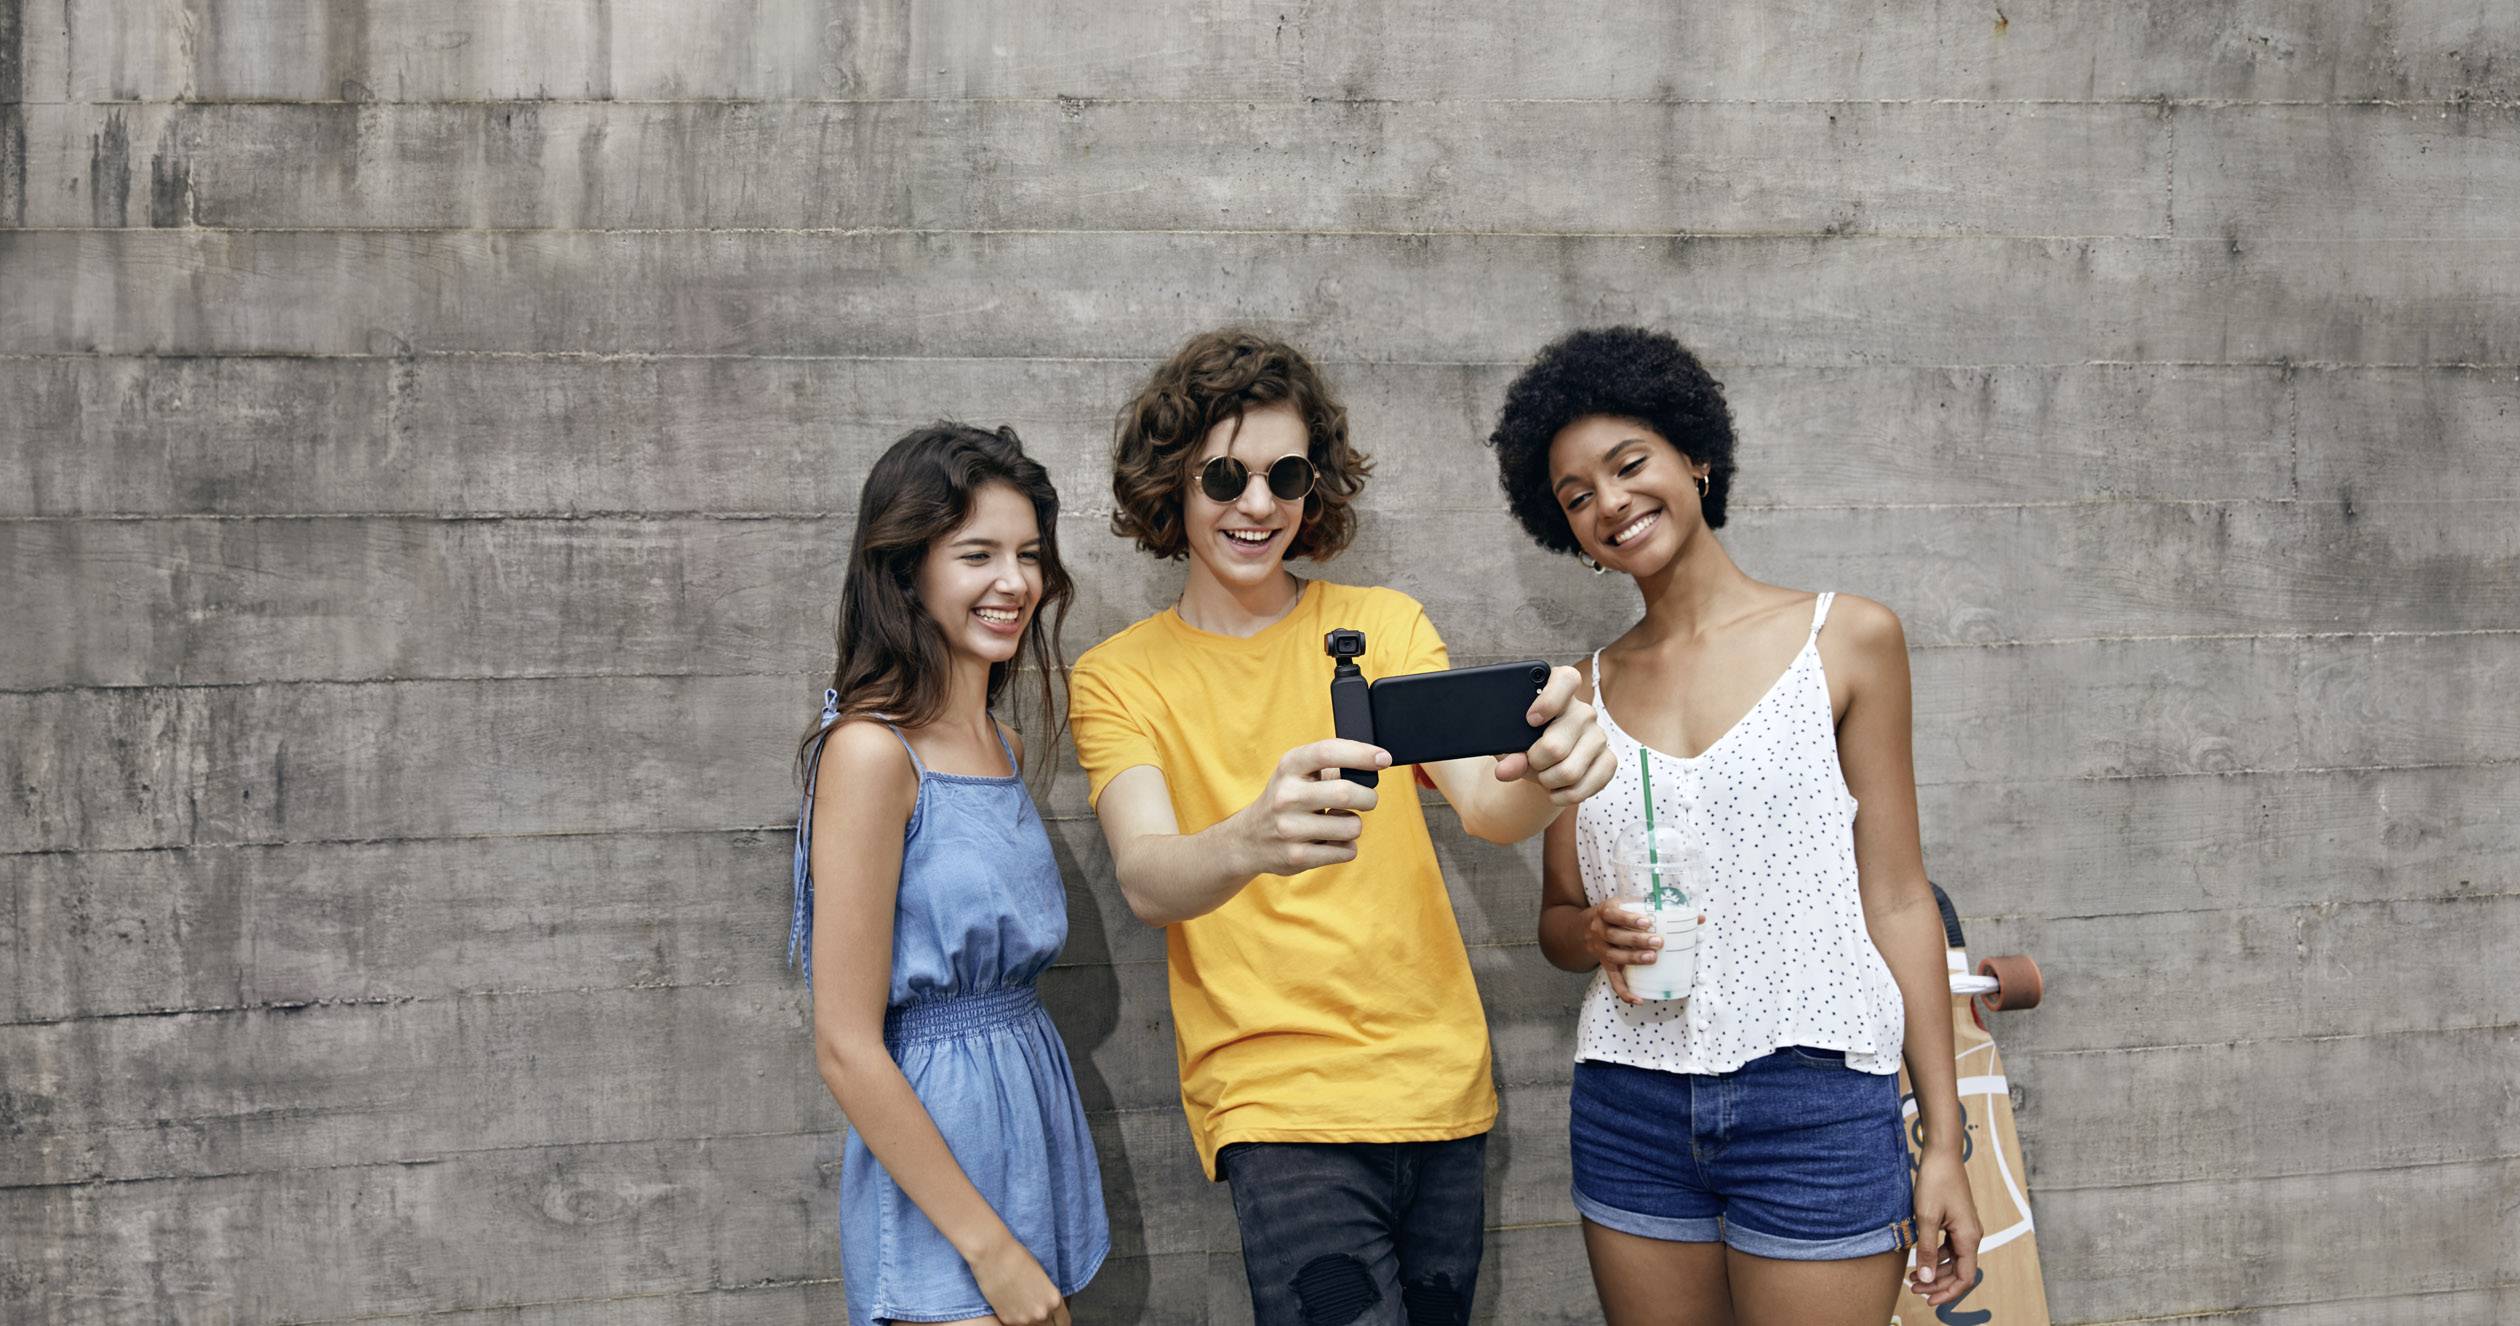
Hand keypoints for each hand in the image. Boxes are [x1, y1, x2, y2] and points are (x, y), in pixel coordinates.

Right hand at [967, 1230, 1070, 1325]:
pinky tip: (1010, 1305)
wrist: (994, 1256)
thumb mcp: (1042, 1278)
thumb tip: (1046, 1307)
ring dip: (1030, 1322)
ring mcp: (1024, 1319)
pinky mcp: (1008, 1320)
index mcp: (1054, 1300)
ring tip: (1022, 1306)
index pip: (1064, 1322)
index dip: (1058, 1321)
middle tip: (1035, 1309)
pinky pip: (1016, 1325)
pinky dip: (1015, 1319)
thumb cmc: (1018, 1258)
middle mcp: (1042, 1313)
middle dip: (1045, 1322)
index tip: (1055, 1320)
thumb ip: (1047, 1296)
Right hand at [1234, 739, 1388, 875]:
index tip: (1383, 759)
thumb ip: (1331, 765)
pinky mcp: (1297, 856)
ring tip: (1338, 823)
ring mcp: (1289, 828)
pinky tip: (1329, 842)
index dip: (1361, 753)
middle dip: (1368, 798)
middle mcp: (1286, 795)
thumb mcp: (1298, 773)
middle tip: (1367, 800)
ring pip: (1351, 826)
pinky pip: (1346, 851)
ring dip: (1354, 825)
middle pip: (1346, 793)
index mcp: (1289, 766)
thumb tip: (1374, 764)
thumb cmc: (1287, 799)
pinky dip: (1346, 847)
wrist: (1249, 839)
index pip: (1328, 752)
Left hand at [1493, 665, 1613, 803]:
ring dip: (1548, 781)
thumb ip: (1507, 753)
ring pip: (1569, 771)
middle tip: (1530, 761)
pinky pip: (1585, 786)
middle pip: (1555, 746)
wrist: (1544, 765)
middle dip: (1534, 762)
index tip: (1531, 720)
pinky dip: (1564, 795)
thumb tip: (1506, 769)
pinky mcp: (1609, 760)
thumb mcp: (1510, 744)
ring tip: (1543, 775)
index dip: (1549, 700)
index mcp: (1559, 693)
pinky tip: (1556, 789)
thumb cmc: (1525, 743)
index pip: (1566, 680)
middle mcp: (1584, 711)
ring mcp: (1599, 735)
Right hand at [1584, 900, 1689, 1004]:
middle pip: (1615, 936)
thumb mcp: (1629, 905)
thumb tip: (1698, 918)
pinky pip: (1613, 981)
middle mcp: (1599, 931)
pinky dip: (1625, 992)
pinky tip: (1638, 999)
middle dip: (1637, 940)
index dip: (1629, 919)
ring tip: (1652, 959)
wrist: (1584, 929)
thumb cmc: (1617, 915)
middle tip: (1658, 942)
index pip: (1614, 914)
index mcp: (1605, 913)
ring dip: (1633, 959)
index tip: (1647, 921)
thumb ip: (1658, 908)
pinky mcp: (1605, 966)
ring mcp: (1601, 950)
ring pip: (1615, 957)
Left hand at [1906, 1149, 1981, 1306]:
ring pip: (1953, 1260)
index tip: (1928, 1299)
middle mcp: (1971, 1235)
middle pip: (1958, 1271)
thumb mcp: (1926, 1218)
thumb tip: (1926, 1278)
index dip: (1948, 1292)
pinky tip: (1919, 1259)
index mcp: (1969, 1237)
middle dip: (1937, 1283)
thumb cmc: (1936, 1181)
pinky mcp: (1956, 1222)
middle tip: (1913, 1288)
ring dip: (1935, 1271)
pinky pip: (1949, 1247)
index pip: (1964, 1277)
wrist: (1942, 1154)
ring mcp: (1965, 1229)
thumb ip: (1926, 1250)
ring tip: (1912, 1277)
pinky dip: (1935, 1256)